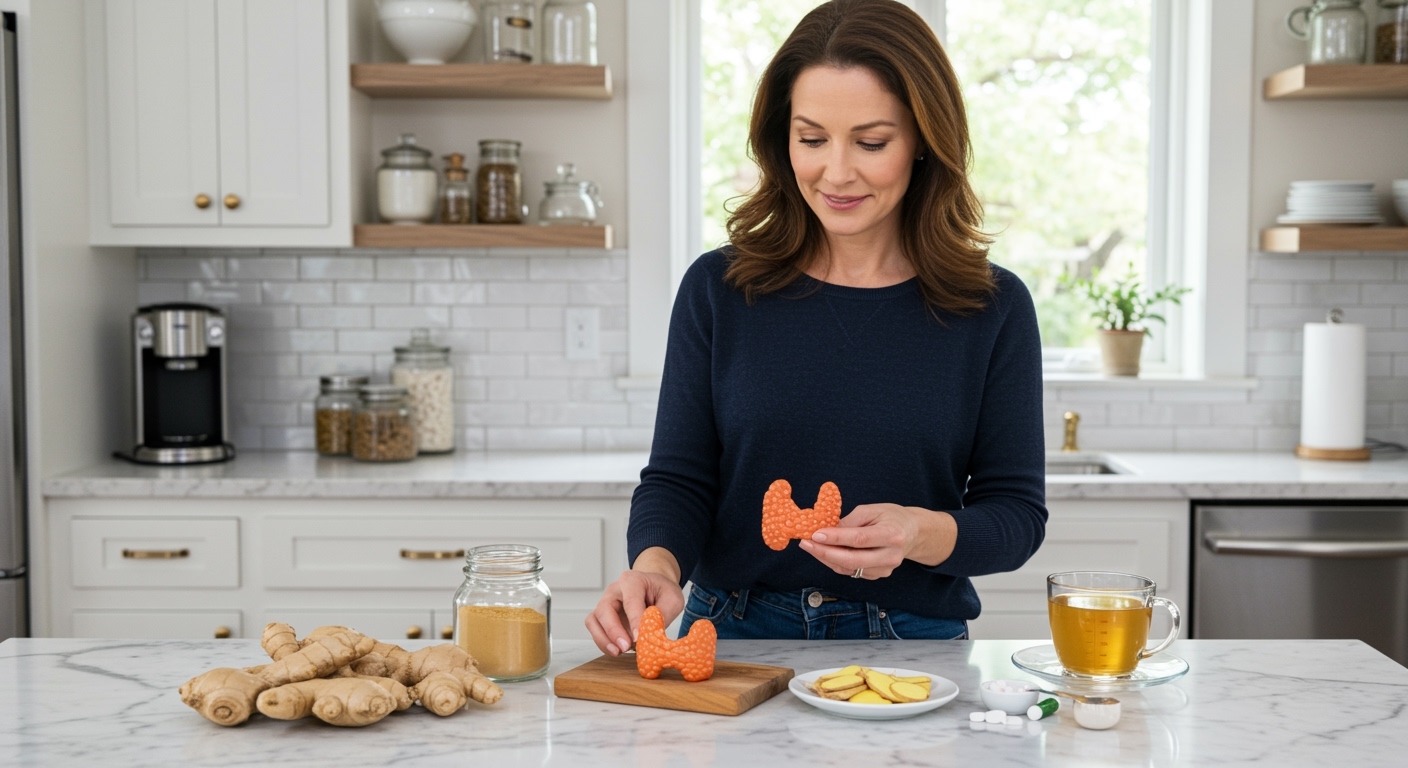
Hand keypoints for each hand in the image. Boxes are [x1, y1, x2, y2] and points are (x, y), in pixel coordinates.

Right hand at [585, 547, 684, 655]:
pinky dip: (603, 642)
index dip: (634, 620)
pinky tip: (617, 651)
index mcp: (632, 580)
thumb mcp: (673, 599)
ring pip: (594, 620)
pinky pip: (595, 629)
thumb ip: (663, 614)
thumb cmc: (662, 591)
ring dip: (604, 639)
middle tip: (626, 647)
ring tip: (619, 652)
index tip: (639, 637)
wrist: (654, 588)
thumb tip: (650, 633)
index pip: (630, 600)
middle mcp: (614, 590)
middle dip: (614, 631)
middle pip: (605, 609)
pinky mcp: (602, 617)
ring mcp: (606, 603)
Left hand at [799, 504, 955, 578]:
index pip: (860, 539)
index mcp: (892, 534)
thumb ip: (850, 521)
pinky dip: (835, 562)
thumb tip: (826, 531)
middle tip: (806, 543)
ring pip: (850, 568)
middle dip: (825, 552)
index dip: (836, 538)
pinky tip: (823, 552)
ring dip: (826, 558)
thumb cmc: (891, 517)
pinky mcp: (879, 575)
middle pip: (853, 559)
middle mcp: (891, 555)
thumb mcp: (873, 509)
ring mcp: (886, 569)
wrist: (913, 533)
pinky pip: (851, 571)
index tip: (816, 534)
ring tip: (810, 546)